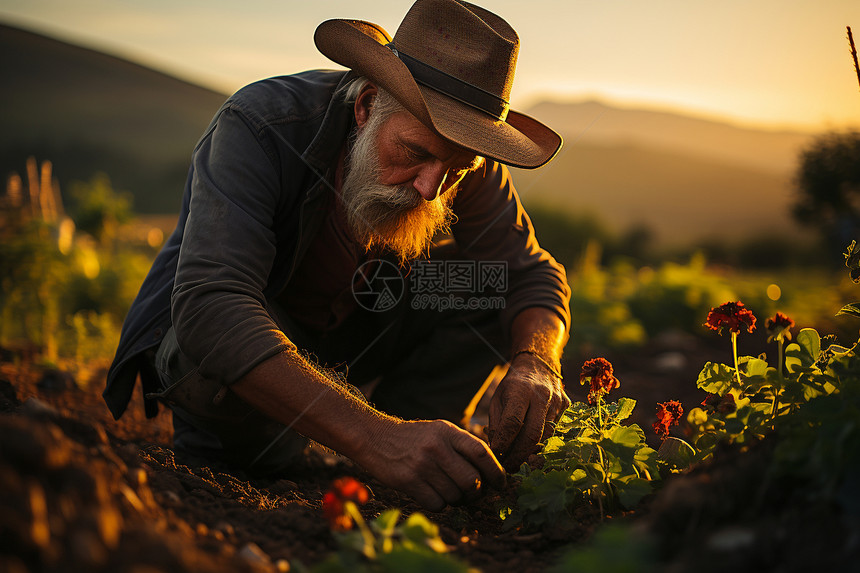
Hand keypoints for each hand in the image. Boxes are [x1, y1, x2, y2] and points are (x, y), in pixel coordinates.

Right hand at [359, 419, 505, 510]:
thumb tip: (492, 472)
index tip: (500, 484)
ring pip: (454, 496)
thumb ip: (463, 446)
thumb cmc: (415, 438)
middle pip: (471, 481)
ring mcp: (422, 465)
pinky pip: (436, 504)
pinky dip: (439, 504)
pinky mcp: (408, 481)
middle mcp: (437, 448)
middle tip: (472, 493)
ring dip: (455, 499)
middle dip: (475, 492)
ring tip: (446, 489)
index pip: (482, 453)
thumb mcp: (440, 431)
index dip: (496, 472)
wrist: (376, 438)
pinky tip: (431, 492)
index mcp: (448, 432)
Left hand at [487, 353, 570, 470]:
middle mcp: (541, 395)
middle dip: (520, 455)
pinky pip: (556, 430)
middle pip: (533, 434)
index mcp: (520, 391)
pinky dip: (543, 441)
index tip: (496, 455)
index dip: (504, 443)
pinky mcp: (567, 406)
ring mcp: (557, 401)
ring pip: (546, 436)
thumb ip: (497, 424)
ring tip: (519, 459)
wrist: (538, 365)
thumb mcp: (498, 399)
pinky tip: (533, 446)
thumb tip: (497, 450)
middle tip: (509, 467)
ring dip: (532, 451)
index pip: (512, 423)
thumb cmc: (513, 385)